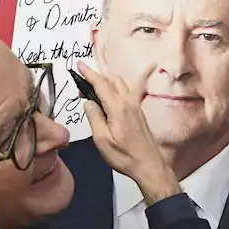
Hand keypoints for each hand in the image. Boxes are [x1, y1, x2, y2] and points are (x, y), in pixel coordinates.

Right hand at [78, 61, 179, 204]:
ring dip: (106, 81)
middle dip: (97, 76)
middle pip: (112, 79)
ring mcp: (135, 105)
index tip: (79, 64)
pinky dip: (114, 88)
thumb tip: (88, 101)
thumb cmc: (123, 155)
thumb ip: (94, 117)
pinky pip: (125, 91)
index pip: (101, 84)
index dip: (89, 73)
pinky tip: (107, 98)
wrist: (149, 164)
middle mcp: (128, 101)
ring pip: (120, 84)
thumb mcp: (102, 139)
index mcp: (117, 107)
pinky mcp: (139, 111)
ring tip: (93, 89)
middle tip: (82, 81)